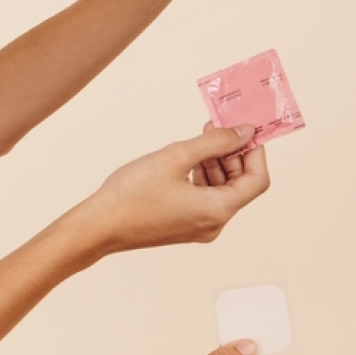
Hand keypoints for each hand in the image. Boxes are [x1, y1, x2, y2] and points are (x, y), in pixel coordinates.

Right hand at [76, 125, 269, 254]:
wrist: (98, 226)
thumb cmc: (131, 193)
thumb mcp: (177, 157)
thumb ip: (215, 142)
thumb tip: (245, 132)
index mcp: (218, 210)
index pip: (257, 180)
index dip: (256, 153)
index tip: (246, 131)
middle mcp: (215, 223)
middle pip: (240, 184)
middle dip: (234, 154)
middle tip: (220, 127)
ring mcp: (201, 227)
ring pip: (222, 189)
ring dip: (217, 162)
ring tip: (202, 138)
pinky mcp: (186, 225)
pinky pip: (206, 198)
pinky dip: (203, 176)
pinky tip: (189, 158)